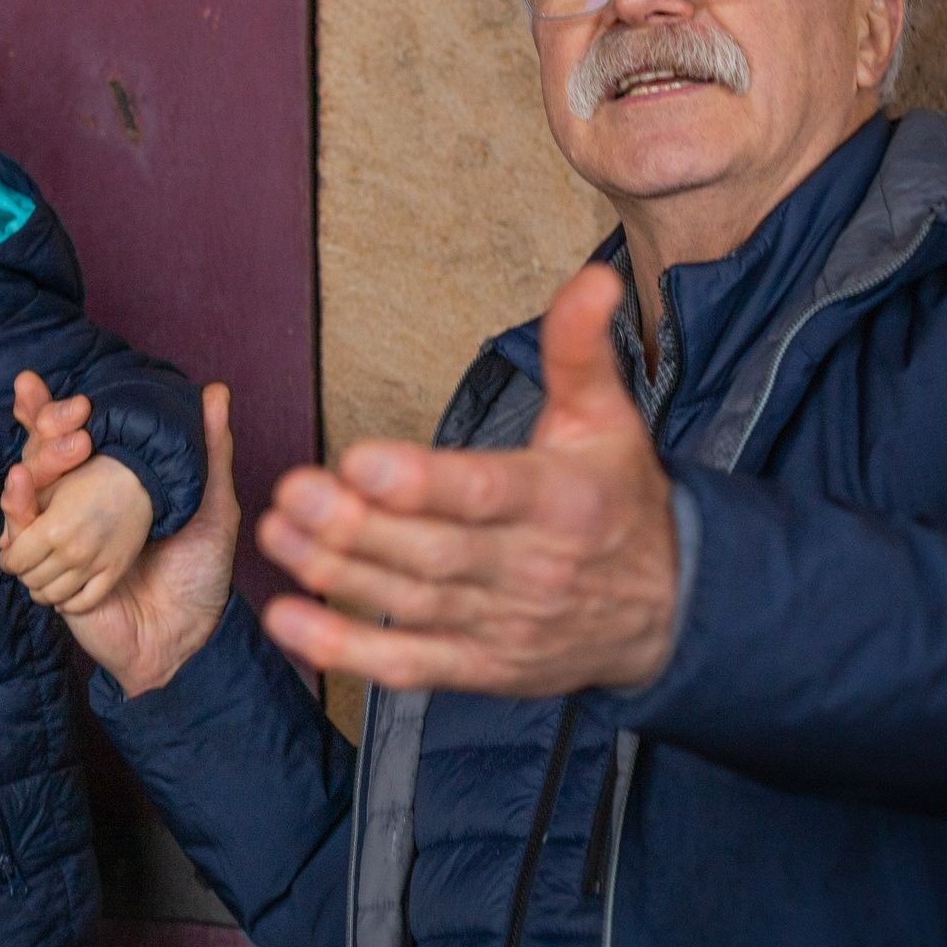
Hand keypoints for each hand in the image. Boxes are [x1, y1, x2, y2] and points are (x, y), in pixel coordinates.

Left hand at [0, 454, 152, 613]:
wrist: (138, 478)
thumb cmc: (89, 476)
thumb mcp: (50, 486)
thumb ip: (22, 513)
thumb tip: (1, 543)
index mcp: (51, 528)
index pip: (16, 560)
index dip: (8, 560)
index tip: (10, 555)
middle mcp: (71, 552)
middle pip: (32, 580)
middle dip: (24, 573)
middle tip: (28, 564)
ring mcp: (94, 565)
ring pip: (54, 596)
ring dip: (42, 590)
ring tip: (43, 577)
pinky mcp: (114, 572)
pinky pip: (83, 602)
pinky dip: (68, 602)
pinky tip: (64, 593)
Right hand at [4, 383, 240, 698]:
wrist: (190, 637)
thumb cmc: (201, 573)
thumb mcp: (212, 504)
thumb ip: (210, 450)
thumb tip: (215, 391)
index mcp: (105, 489)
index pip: (65, 440)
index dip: (47, 411)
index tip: (34, 382)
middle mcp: (76, 511)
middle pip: (38, 459)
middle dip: (42, 429)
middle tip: (71, 412)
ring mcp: (59, 543)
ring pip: (24, 495)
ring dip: (34, 465)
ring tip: (62, 447)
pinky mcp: (49, 576)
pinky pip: (19, 542)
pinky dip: (16, 514)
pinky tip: (20, 485)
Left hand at [255, 265, 677, 694]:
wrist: (672, 611)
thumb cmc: (619, 502)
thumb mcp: (609, 420)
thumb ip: (582, 350)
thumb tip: (595, 278)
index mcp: (563, 501)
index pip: (488, 492)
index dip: (423, 482)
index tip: (360, 460)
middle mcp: (532, 567)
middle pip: (434, 552)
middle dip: (356, 526)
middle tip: (292, 492)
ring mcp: (504, 625)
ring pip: (411, 603)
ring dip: (335, 574)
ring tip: (274, 533)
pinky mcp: (481, 668)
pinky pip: (407, 666)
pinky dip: (346, 652)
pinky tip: (288, 621)